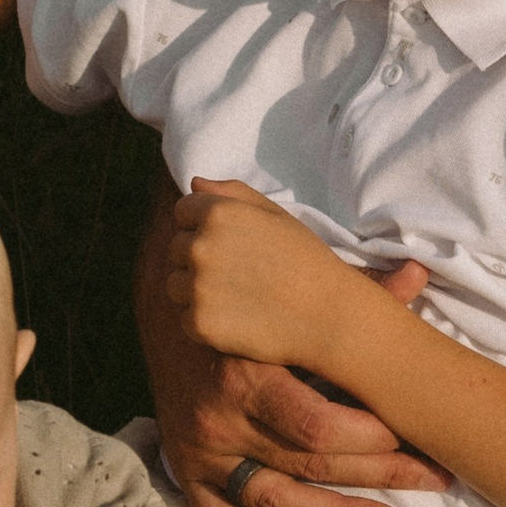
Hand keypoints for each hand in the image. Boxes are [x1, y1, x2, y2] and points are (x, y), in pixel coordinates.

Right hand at [136, 187, 447, 506]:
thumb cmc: (242, 298)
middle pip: (309, 466)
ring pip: (275, 502)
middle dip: (380, 475)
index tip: (419, 434)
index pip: (318, 426)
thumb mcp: (289, 293)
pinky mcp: (185, 471)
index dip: (375, 440)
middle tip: (434, 477)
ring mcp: (199, 452)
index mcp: (246, 372)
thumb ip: (354, 292)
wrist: (166, 302)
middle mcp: (219, 418)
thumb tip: (418, 275)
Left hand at [167, 179, 367, 369]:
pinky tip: (238, 320)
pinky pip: (186, 319)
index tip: (232, 244)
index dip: (204, 226)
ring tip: (238, 297)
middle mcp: (201, 246)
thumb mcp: (275, 214)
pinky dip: (205, 323)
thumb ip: (232, 194)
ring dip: (197, 291)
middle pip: (176, 249)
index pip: (182, 212)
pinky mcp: (200, 322)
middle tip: (240, 274)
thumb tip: (194, 183)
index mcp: (218, 213)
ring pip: (176, 285)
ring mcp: (198, 287)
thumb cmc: (307, 260)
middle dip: (199, 259)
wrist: (329, 316)